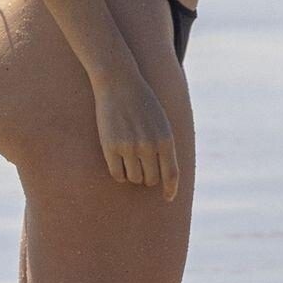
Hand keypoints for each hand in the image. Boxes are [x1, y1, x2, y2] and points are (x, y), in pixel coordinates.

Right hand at [91, 63, 178, 197]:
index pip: (171, 174)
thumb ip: (164, 146)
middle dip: (148, 178)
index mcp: (166, 139)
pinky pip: (117, 174)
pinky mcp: (110, 147)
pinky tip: (119, 164)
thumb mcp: (161, 122)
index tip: (168, 198)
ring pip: (134, 178)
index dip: (171, 190)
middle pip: (151, 179)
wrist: (119, 83)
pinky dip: (119, 174)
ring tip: (130, 161)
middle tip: (143, 169)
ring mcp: (129, 147)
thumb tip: (164, 175)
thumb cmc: (142, 103)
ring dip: (133, 175)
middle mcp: (149, 146)